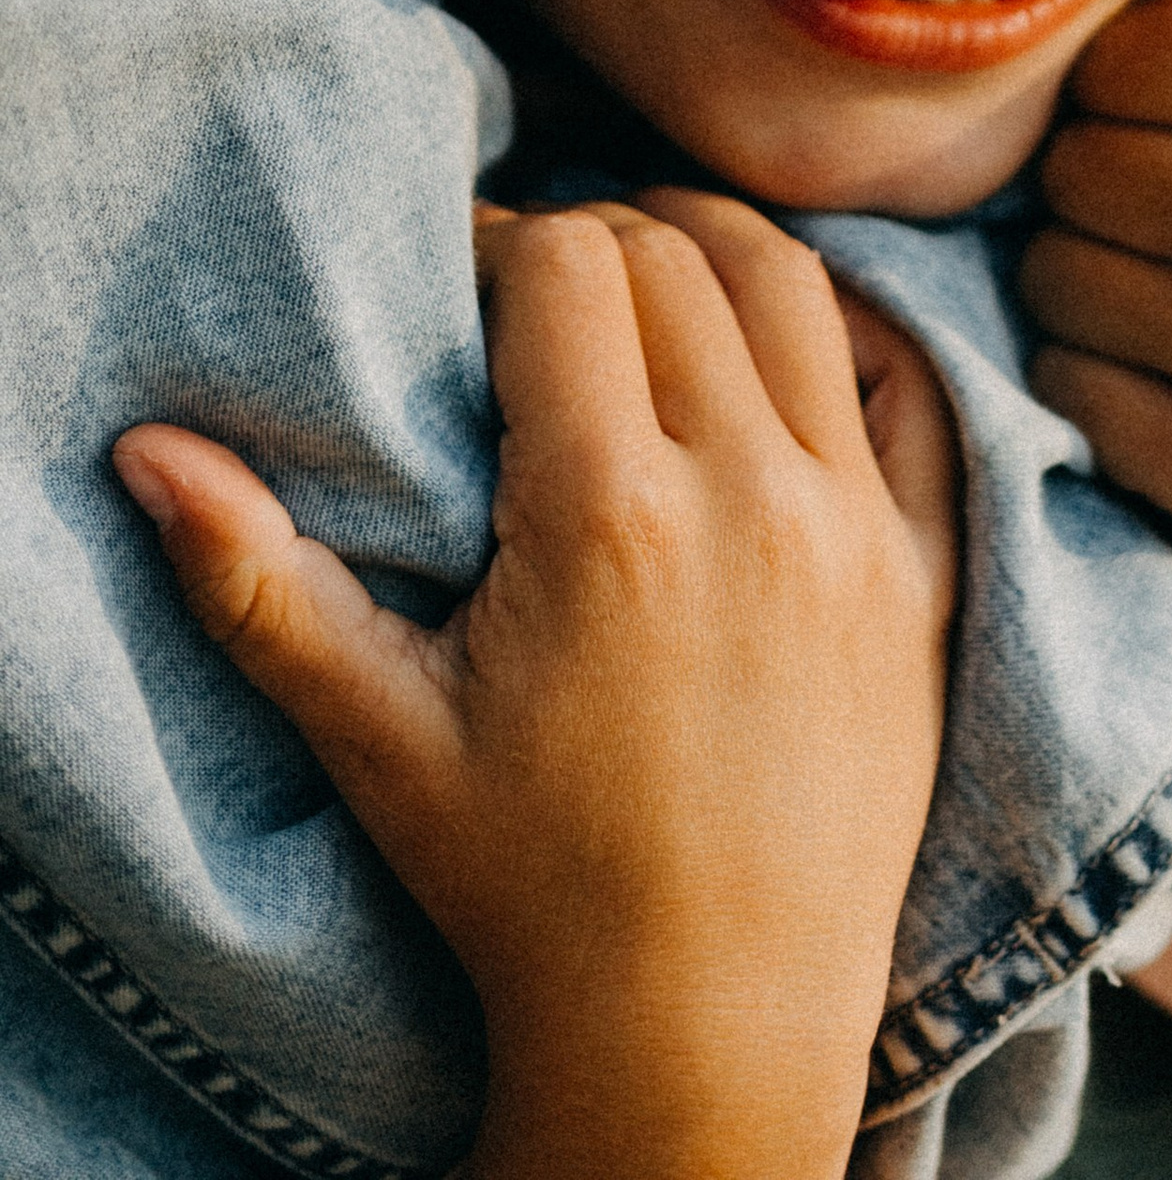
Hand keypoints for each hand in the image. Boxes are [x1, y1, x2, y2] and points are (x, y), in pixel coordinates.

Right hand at [116, 190, 952, 1179]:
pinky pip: (914, 387)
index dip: (502, 245)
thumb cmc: (528, 888)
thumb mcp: (379, 737)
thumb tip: (152, 454)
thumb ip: (260, 584)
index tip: (462, 288)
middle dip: (593, 240)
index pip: (567, 264)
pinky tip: (786, 346)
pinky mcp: (924, 566)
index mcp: (610, 516)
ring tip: (648, 281)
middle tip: (536, 293)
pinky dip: (854, 332)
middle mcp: (749, 491)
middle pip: (674, 256)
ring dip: (716, 251)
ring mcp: (853, 523)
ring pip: (795, 287)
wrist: (707, 1025)